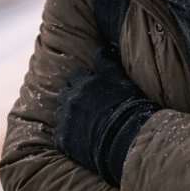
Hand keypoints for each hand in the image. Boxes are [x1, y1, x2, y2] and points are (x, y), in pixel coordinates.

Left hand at [53, 46, 158, 185]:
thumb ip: (108, 65)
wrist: (130, 141)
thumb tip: (101, 49)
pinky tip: (81, 138)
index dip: (82, 82)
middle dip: (73, 97)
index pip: (74, 75)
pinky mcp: (63, 139)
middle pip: (64, 93)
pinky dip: (67, 135)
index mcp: (85, 84)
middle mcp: (71, 99)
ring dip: (69, 115)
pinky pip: (59, 134)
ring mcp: (66, 120)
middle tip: (88, 108)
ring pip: (60, 113)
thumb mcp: (124, 83)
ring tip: (85, 124)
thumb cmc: (130, 110)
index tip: (91, 90)